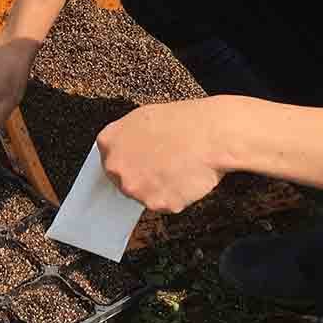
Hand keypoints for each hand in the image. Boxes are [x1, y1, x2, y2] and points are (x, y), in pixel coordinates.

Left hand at [97, 97, 234, 212]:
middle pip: (124, 182)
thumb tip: (125, 150)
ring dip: (159, 187)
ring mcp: (135, 188)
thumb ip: (126, 137)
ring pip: (144, 195)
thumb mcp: (144, 117)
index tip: (140, 160)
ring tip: (177, 167)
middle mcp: (117, 167)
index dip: (129, 160)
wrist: (213, 135)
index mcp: (109, 142)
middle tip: (163, 164)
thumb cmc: (185, 123)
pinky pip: (164, 205)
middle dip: (142, 176)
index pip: (109, 160)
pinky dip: (175, 196)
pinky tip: (185, 178)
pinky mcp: (156, 204)